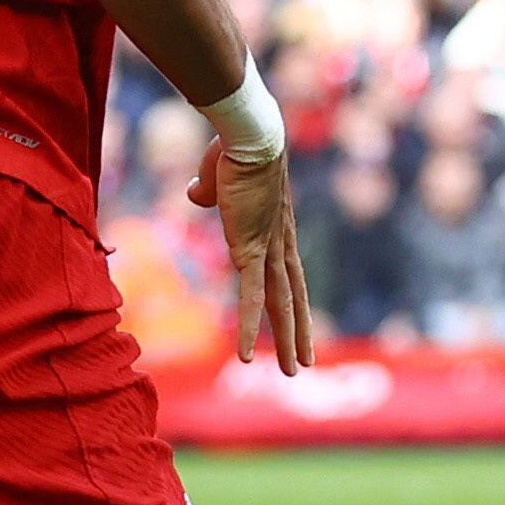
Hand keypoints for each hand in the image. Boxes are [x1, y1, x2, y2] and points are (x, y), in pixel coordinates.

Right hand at [192, 139, 314, 372]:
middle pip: (292, 296)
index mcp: (276, 228)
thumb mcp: (219, 174)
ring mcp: (269, 249)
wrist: (250, 133)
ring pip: (280, 304)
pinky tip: (246, 356)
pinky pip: (250, 298)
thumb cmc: (233, 145)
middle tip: (305, 361)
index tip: (300, 321)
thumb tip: (198, 194)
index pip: (289, 273)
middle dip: (298, 331)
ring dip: (286, 338)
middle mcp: (279, 243)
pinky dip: (247, 328)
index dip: (294, 299)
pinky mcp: (251, 251)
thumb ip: (210, 189)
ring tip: (293, 371)